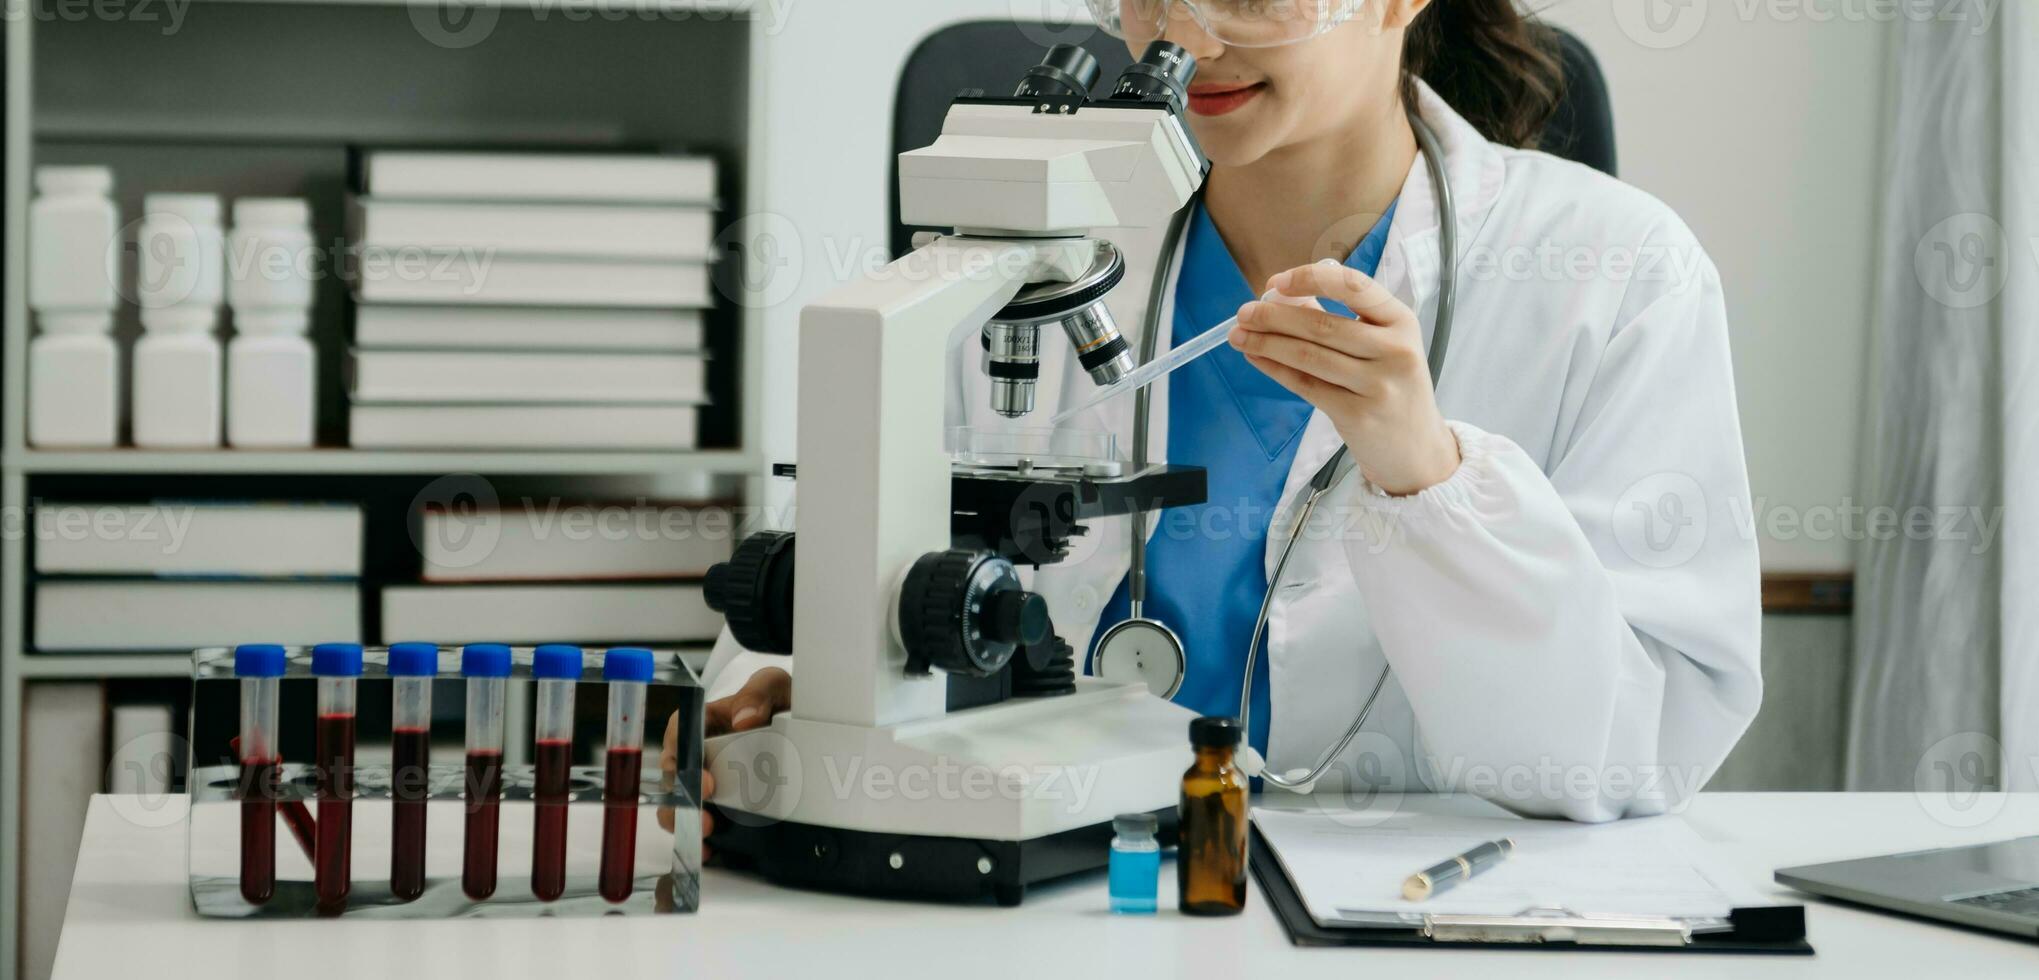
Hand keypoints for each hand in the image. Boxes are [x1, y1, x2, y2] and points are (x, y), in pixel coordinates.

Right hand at [658, 666, 790, 847]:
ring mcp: (709, 779)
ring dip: (686, 822)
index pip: (678, 735)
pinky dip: (703, 839)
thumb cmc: (778, 699)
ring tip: (706, 837)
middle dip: (681, 802)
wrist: (805, 720)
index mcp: (704, 721)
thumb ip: (758, 694)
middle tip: (706, 819)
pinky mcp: (723, 802)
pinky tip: (713, 851)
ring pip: (680, 803)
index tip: (707, 781)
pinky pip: (702, 822)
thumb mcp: (773, 686)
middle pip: (673, 777)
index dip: (681, 758)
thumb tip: (745, 719)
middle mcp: (700, 752)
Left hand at [1230, 259, 1459, 495]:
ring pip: (1308, 355)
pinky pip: (1305, 385)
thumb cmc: (1390, 386)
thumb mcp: (1380, 345)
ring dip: (1266, 342)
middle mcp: (1395, 350)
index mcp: (1402, 321)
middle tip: (1244, 312)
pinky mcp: (1357, 414)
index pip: (1353, 286)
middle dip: (1274, 315)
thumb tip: (1280, 297)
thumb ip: (1336, 318)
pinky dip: (1274, 368)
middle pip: (1322, 324)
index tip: (1276, 282)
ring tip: (1239, 335)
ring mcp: (1378, 385)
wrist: (1415, 448)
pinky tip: (1256, 358)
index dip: (1310, 279)